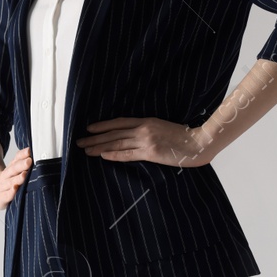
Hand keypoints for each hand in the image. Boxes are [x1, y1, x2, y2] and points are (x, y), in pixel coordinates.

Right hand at [0, 146, 32, 209]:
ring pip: (10, 182)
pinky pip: (7, 195)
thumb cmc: (7, 181)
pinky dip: (11, 192)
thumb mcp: (13, 170)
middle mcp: (5, 176)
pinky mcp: (1, 198)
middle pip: (13, 169)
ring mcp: (2, 187)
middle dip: (21, 165)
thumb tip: (31, 151)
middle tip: (29, 161)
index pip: (16, 159)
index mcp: (10, 168)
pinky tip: (15, 188)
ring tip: (24, 175)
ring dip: (17, 179)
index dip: (22, 155)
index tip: (29, 151)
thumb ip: (21, 161)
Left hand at [76, 118, 215, 166]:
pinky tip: (102, 156)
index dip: (102, 125)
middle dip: (94, 138)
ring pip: (116, 144)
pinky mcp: (150, 153)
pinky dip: (113, 155)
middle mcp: (143, 129)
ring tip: (85, 150)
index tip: (89, 128)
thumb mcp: (163, 127)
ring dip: (99, 147)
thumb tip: (132, 136)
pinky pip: (127, 155)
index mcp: (146, 121)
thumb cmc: (183, 137)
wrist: (198, 142)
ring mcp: (146, 141)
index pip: (119, 122)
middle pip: (113, 133)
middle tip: (79, 142)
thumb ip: (147, 130)